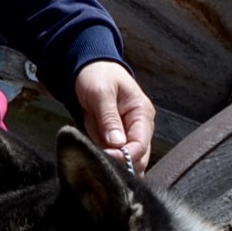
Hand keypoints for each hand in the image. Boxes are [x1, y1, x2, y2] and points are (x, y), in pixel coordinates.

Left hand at [75, 59, 155, 173]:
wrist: (89, 68)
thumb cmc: (97, 75)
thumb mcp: (101, 93)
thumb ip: (109, 118)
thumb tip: (117, 144)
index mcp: (142, 114)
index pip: (140, 146)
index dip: (124, 156)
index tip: (105, 157)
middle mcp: (141, 128)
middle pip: (137, 159)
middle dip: (118, 161)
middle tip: (97, 158)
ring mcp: (131, 135)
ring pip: (126, 162)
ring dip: (109, 159)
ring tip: (94, 148)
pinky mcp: (119, 140)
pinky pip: (114, 156)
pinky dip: (104, 157)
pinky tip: (95, 152)